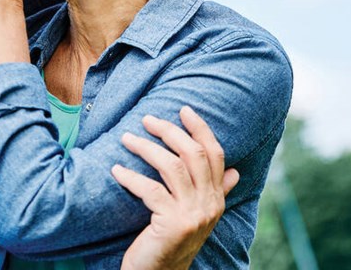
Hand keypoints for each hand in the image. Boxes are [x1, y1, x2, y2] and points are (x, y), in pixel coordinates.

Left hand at [112, 106, 239, 269]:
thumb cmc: (172, 240)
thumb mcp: (197, 214)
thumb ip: (215, 191)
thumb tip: (234, 171)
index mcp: (217, 198)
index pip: (215, 154)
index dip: (201, 129)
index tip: (184, 109)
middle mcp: (209, 205)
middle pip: (194, 155)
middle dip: (170, 131)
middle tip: (147, 119)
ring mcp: (192, 215)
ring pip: (172, 167)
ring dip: (146, 148)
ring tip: (126, 139)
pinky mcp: (172, 224)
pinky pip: (150, 191)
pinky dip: (130, 177)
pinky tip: (116, 170)